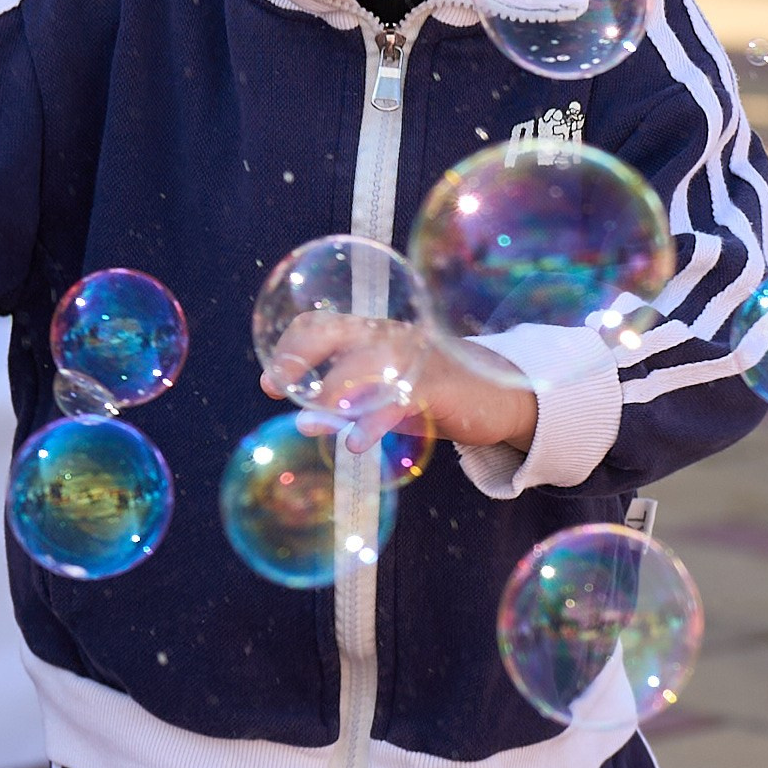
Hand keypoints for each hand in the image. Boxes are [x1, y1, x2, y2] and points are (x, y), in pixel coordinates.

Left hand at [263, 317, 538, 461]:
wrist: (496, 395)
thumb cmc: (431, 394)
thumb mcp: (385, 394)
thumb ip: (347, 403)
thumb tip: (304, 420)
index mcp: (372, 335)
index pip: (319, 324)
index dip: (290, 350)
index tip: (270, 383)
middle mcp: (389, 338)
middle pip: (332, 331)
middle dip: (299, 357)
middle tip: (277, 389)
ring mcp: (414, 358)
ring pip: (363, 364)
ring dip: (332, 392)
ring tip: (310, 421)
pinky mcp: (437, 387)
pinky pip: (398, 400)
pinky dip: (372, 422)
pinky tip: (355, 443)